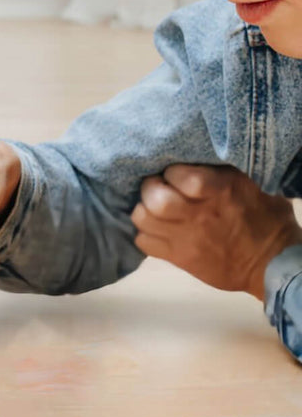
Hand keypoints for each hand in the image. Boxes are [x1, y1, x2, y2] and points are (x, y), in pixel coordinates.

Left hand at [132, 164, 301, 298]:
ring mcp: (186, 238)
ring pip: (143, 219)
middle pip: (156, 199)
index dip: (171, 171)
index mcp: (220, 190)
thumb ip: (222, 170)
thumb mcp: (253, 183)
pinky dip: (144, 232)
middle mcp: (199, 214)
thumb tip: (195, 153)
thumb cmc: (266, 218)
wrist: (273, 263)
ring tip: (153, 207)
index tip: (175, 172)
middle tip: (157, 187)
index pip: (178, 174)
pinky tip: (157, 228)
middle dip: (150, 188)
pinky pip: (143, 242)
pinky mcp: (180, 258)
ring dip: (144, 209)